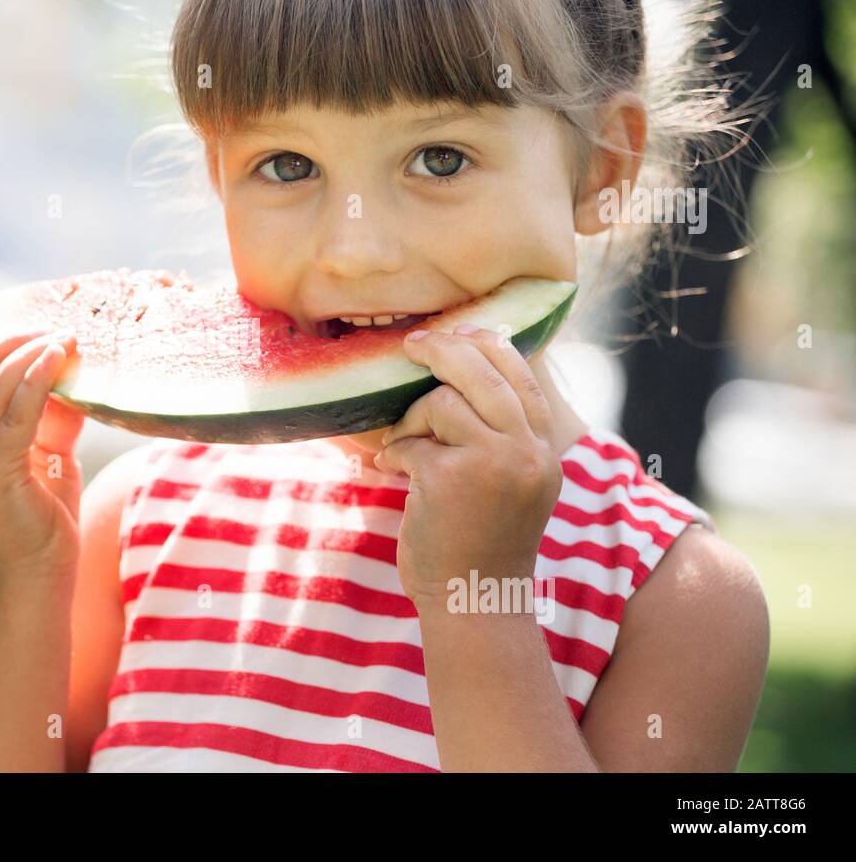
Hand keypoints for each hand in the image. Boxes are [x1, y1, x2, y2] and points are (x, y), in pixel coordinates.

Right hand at [0, 327, 86, 578]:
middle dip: (5, 341)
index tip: (26, 328)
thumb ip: (52, 415)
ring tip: (61, 339)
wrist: (37, 578)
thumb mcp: (47, 455)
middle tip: (48, 329)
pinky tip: (58, 361)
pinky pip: (14, 415)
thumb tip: (75, 371)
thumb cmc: (43, 518)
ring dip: (25, 354)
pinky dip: (35, 380)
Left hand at [374, 324, 561, 604]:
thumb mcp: (511, 485)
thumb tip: (465, 366)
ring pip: (444, 402)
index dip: (487, 346)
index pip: (522, 376)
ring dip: (414, 419)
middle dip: (444, 350)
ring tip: (405, 445)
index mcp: (544, 451)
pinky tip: (391, 470)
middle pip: (485, 372)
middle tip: (413, 345)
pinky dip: (396, 453)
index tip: (458, 332)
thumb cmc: (481, 542)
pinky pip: (412, 442)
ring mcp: (492, 464)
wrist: (474, 601)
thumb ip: (502, 435)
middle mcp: (527, 453)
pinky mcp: (449, 479)